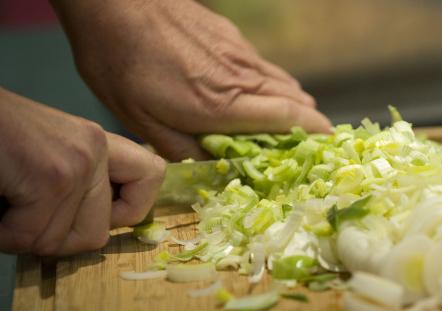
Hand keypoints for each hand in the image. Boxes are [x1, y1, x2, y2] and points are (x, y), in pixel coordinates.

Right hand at [0, 56, 165, 255]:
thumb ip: (77, 186)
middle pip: (99, 232)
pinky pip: (32, 237)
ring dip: (24, 241)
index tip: (96, 216)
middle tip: (23, 226)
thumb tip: (88, 238)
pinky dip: (1, 240)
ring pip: (64, 241)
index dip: (129, 210)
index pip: (151, 177)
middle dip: (57, 241)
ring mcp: (76, 164)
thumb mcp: (48, 154)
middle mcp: (95, 150)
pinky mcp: (48, 179)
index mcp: (100, 142)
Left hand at [53, 0, 331, 160]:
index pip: (289, 118)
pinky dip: (274, 86)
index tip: (328, 149)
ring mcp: (238, 53)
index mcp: (221, 105)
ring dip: (294, 104)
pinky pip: (264, 67)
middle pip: (296, 100)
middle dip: (310, 124)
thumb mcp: (141, 121)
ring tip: (292, 124)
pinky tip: (259, 94)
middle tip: (311, 145)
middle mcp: (240, 77)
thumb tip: (216, 164)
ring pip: (283, 81)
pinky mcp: (230, 38)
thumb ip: (184, 149)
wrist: (113, 2)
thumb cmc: (120, 63)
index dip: (315, 134)